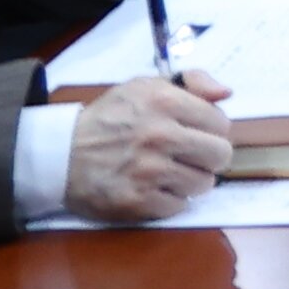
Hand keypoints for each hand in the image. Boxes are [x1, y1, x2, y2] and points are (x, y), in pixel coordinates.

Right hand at [67, 72, 232, 219]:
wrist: (61, 155)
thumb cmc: (109, 118)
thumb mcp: (144, 86)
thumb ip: (192, 82)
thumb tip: (226, 93)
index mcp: (165, 102)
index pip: (221, 123)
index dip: (212, 130)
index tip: (198, 134)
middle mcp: (161, 135)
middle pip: (220, 155)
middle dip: (209, 157)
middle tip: (191, 156)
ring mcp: (150, 171)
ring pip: (203, 183)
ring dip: (190, 180)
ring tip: (169, 172)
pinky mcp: (138, 201)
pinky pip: (178, 206)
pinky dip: (170, 200)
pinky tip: (154, 188)